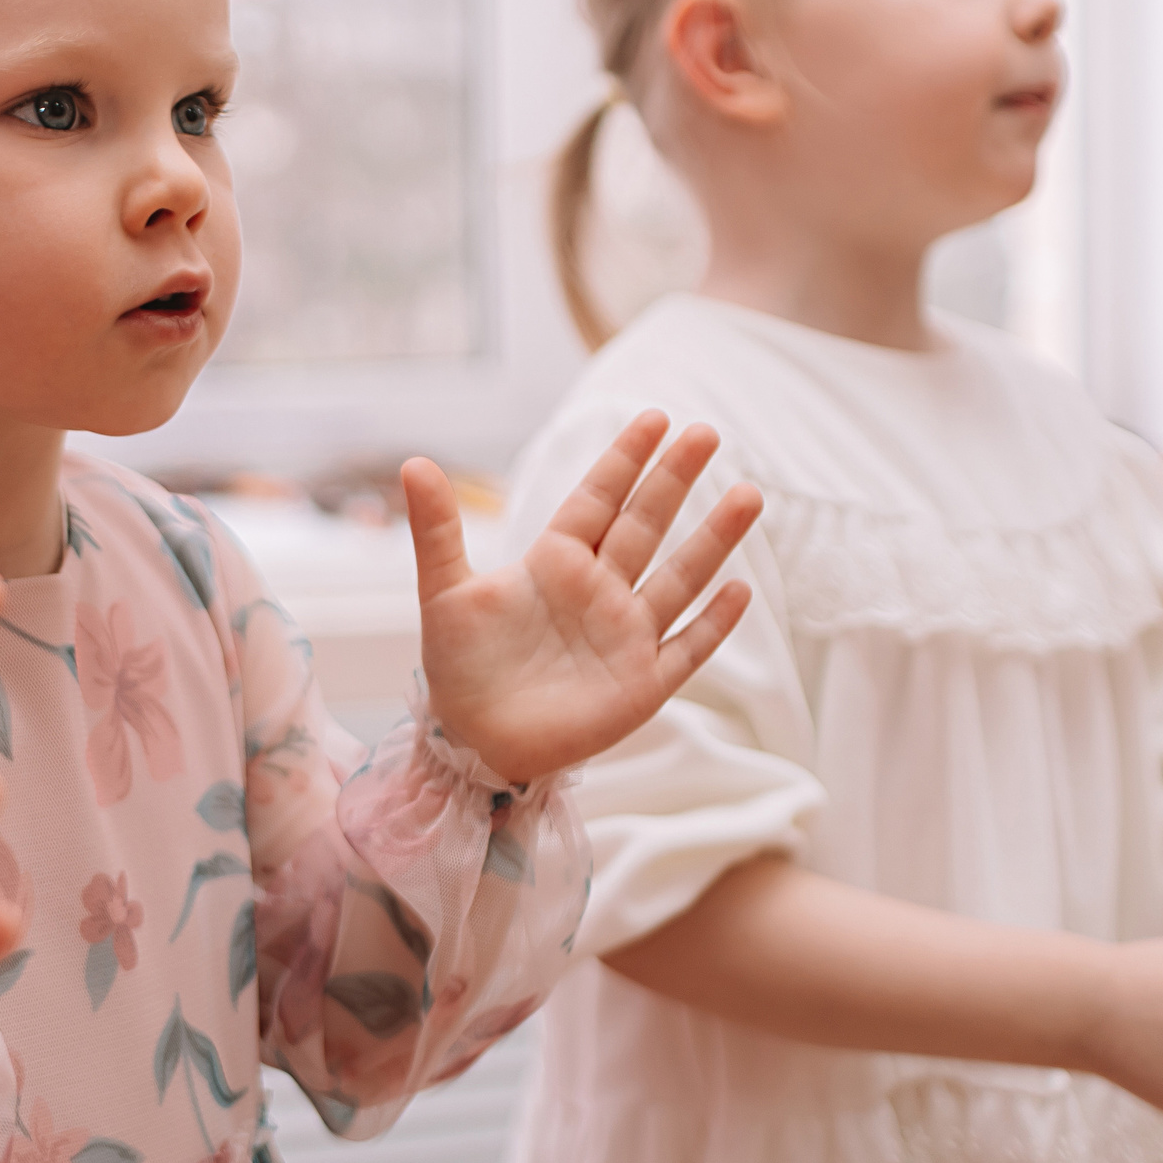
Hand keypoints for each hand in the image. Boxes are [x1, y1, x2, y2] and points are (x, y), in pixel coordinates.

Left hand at [405, 411, 763, 785]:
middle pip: (645, 525)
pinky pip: (687, 648)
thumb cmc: (459, 667)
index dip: (625, 460)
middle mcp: (599, 591)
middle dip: (674, 480)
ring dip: (713, 540)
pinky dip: (713, 623)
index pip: (598, 499)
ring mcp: (625, 636)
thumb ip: (437, 529)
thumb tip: (413, 463)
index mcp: (555, 563)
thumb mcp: (444, 592)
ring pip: (679, 578)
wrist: (471, 744)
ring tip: (748, 494)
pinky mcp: (641, 684)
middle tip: (706, 432)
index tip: (654, 418)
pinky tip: (739, 590)